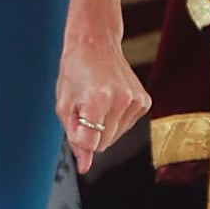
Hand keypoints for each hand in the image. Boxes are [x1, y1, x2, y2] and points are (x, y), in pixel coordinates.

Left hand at [56, 5, 148, 173]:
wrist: (95, 42)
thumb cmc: (75, 70)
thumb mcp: (64, 104)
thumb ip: (74, 137)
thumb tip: (84, 166)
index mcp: (98, 99)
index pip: (90, 144)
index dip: (79, 139)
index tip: (75, 123)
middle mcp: (121, 100)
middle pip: (103, 145)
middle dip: (90, 133)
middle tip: (84, 107)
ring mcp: (136, 101)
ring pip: (115, 138)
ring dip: (103, 127)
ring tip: (97, 102)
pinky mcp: (144, 102)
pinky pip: (126, 127)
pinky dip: (115, 120)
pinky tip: (110, 101)